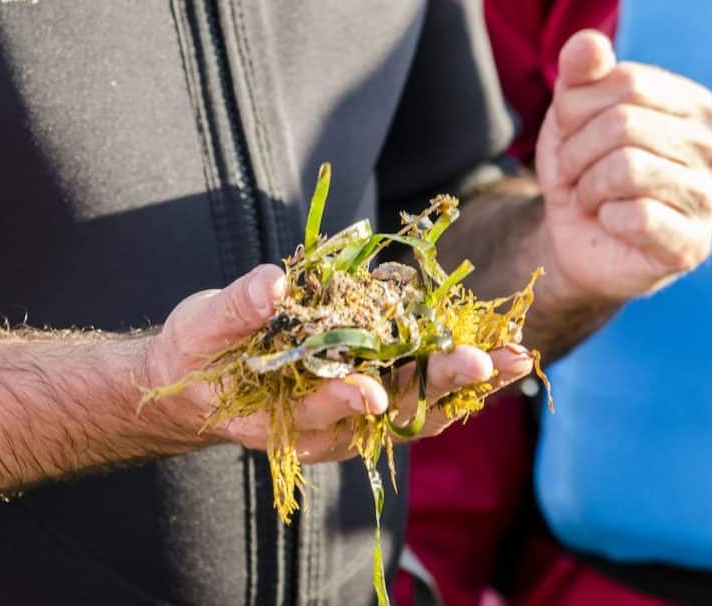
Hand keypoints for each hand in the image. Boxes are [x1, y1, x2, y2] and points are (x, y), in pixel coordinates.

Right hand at [144, 265, 534, 460]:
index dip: (348, 399)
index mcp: (282, 417)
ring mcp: (354, 417)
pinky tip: (494, 357)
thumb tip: (272, 283)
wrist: (201, 385)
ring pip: (418, 409)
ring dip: (466, 386)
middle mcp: (327, 428)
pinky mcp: (369, 396)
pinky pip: (420, 395)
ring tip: (513, 359)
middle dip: (439, 386)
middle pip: (390, 412)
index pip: (323, 410)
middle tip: (486, 363)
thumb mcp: (201, 328)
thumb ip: (236, 310)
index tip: (375, 389)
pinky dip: (457, 378)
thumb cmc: (197, 356)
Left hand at [535, 30, 711, 301]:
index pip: (625, 82)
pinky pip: (638, 216)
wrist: (574, 237)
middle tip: (573, 174)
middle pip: (623, 124)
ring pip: (627, 169)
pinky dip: (606, 219)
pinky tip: (611, 223)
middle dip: (576, 152)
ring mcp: (709, 198)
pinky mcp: (692, 243)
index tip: (571, 135)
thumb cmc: (583, 167)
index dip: (576, 111)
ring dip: (587, 186)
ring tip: (590, 197)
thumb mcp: (570, 114)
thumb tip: (589, 43)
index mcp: (694, 106)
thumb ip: (579, 73)